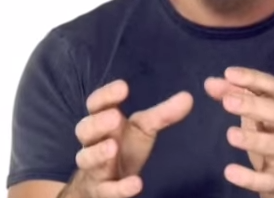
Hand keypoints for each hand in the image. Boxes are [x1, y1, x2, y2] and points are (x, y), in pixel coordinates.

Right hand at [64, 79, 193, 197]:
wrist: (106, 183)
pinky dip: (120, 188)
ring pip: (86, 159)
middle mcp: (93, 142)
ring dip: (98, 153)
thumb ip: (163, 114)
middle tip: (114, 117)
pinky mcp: (101, 190)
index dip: (106, 95)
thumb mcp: (143, 129)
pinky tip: (137, 183)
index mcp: (102, 121)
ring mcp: (95, 167)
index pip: (96, 104)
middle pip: (85, 129)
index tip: (123, 87)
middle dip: (98, 123)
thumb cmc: (124, 148)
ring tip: (112, 147)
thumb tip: (188, 97)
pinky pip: (106, 190)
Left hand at [205, 67, 273, 197]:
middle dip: (252, 104)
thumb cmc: (270, 138)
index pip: (271, 88)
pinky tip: (230, 172)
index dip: (252, 78)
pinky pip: (269, 180)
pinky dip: (250, 178)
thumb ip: (233, 96)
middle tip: (227, 101)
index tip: (229, 73)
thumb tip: (211, 82)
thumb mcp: (254, 116)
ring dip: (253, 139)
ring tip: (230, 135)